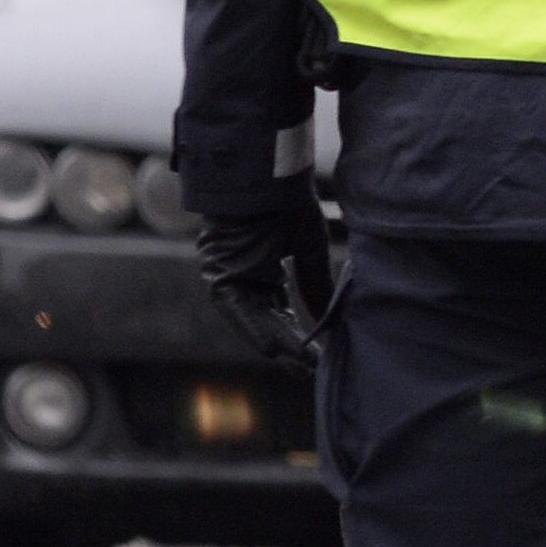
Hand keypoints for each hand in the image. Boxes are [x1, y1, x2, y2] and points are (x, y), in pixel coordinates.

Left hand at [196, 197, 336, 370]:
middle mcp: (244, 281)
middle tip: (313, 372)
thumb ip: (315, 285)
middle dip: (290, 350)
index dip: (301, 338)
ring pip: (254, 322)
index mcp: (263, 274)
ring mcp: (229, 280)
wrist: (264, 174)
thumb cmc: (286, 202)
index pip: (282, 316)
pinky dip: (256, 330)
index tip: (322, 357)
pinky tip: (273, 349)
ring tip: (300, 367)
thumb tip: (325, 321)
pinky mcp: (220, 276)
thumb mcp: (309, 249)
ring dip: (277, 346)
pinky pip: (239, 311)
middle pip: (268, 324)